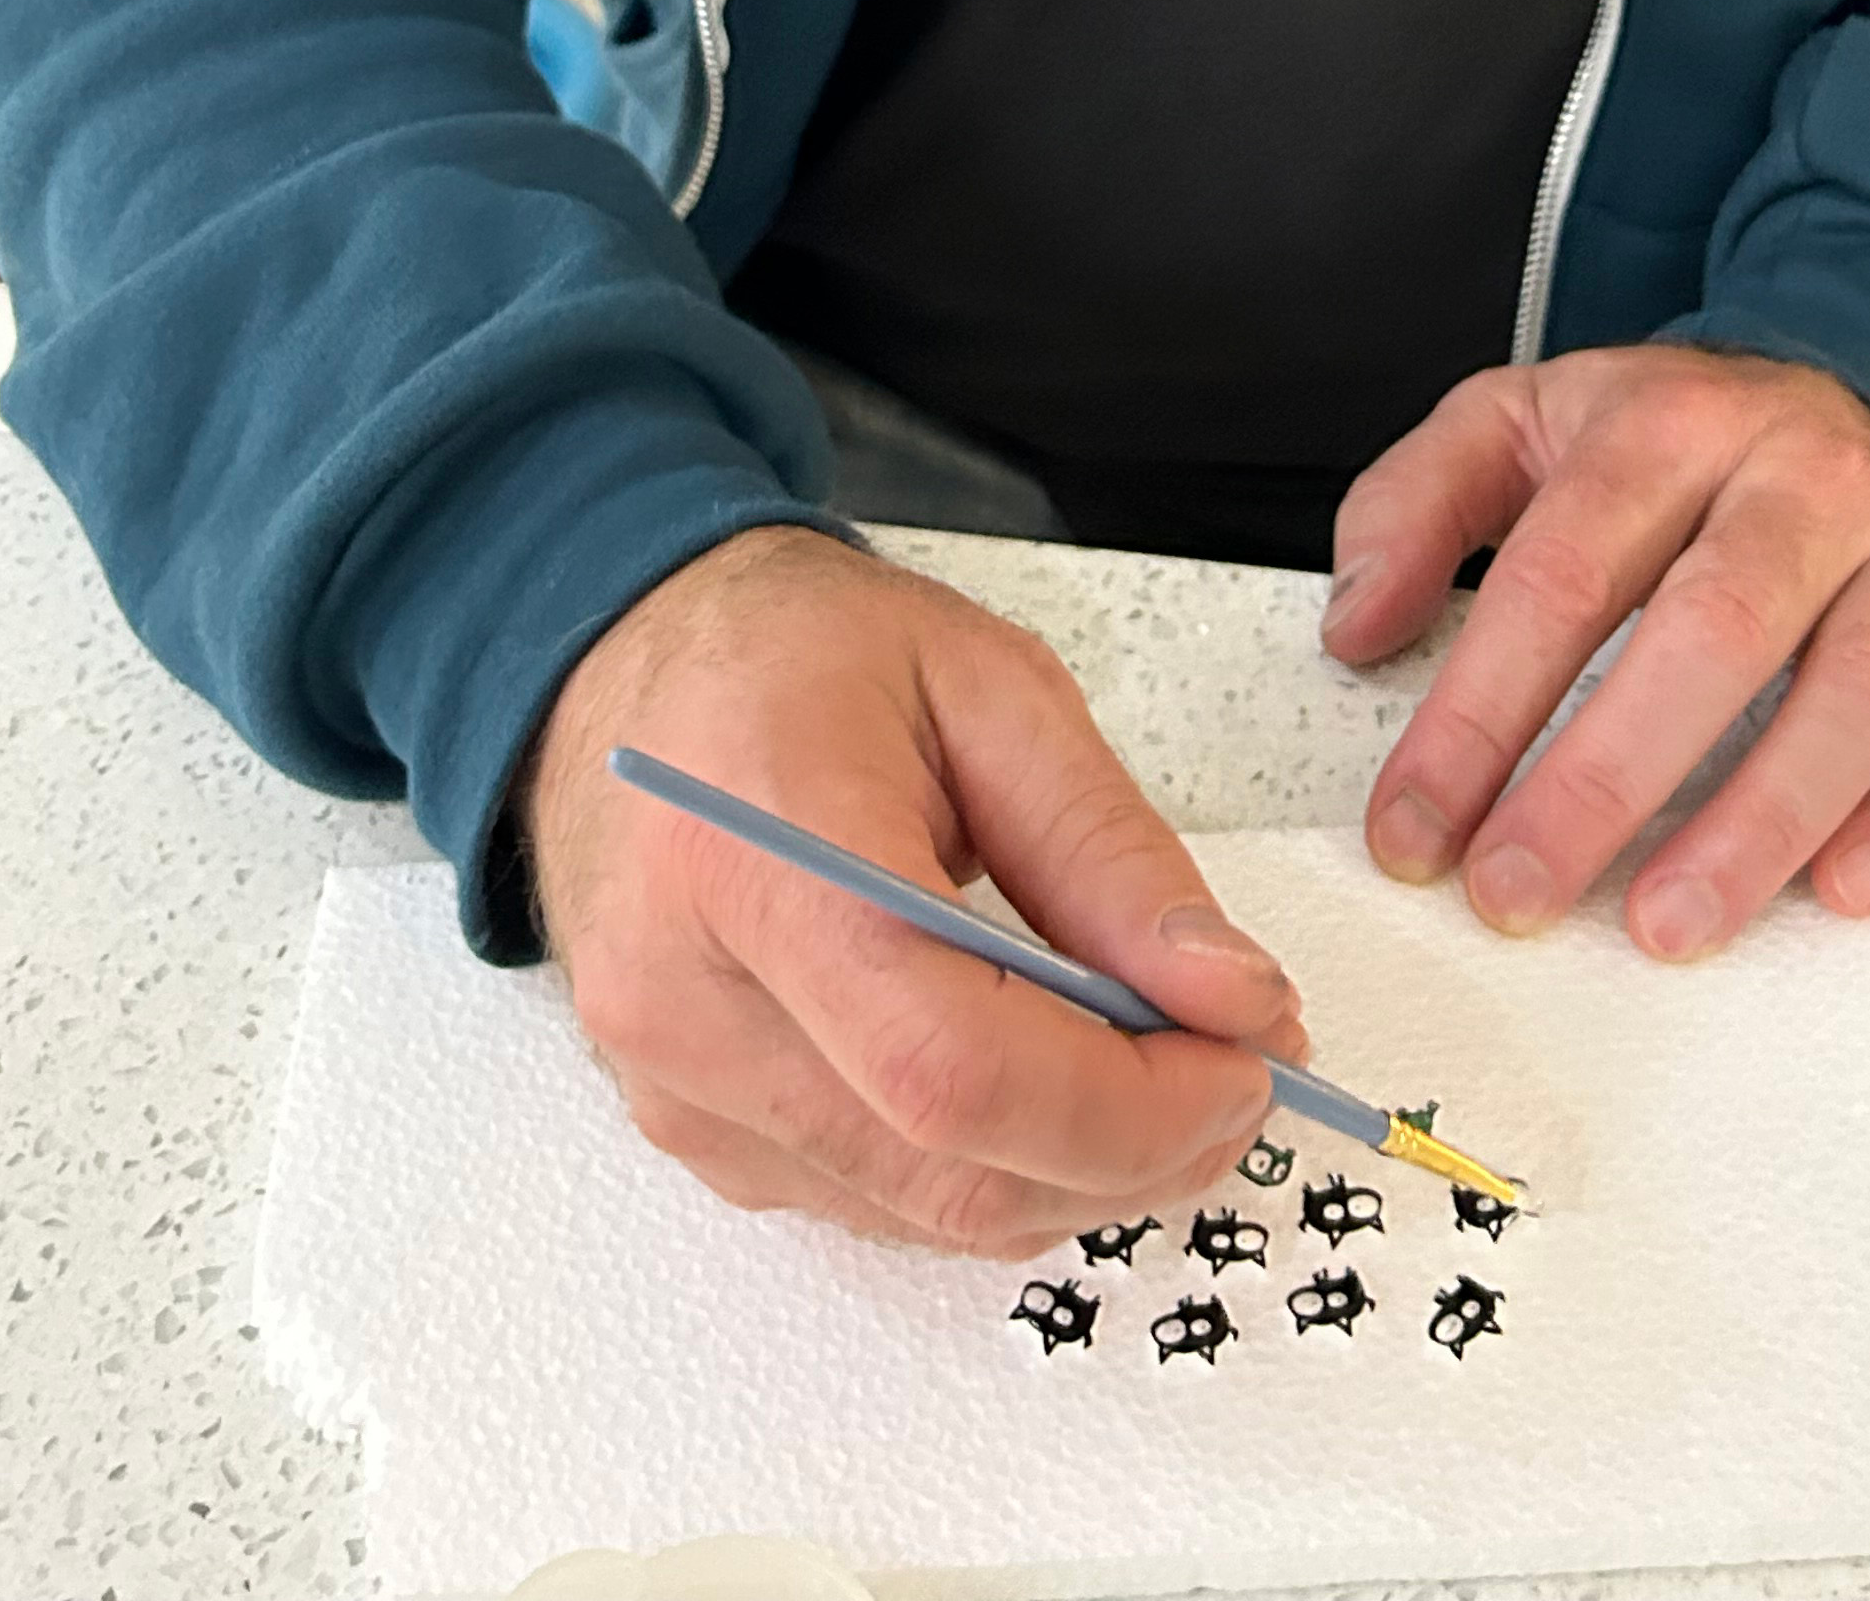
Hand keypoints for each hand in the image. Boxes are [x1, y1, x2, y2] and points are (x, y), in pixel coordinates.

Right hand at [523, 525, 1307, 1253]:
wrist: (627, 660)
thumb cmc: (798, 656)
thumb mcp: (992, 689)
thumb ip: (1112, 854)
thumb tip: (1232, 1001)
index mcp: (755, 855)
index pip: (950, 1068)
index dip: (1126, 1105)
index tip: (1243, 1065)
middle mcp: (685, 998)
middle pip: (942, 1167)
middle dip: (1129, 1151)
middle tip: (1233, 1072)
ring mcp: (672, 1083)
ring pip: (918, 1214)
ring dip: (1070, 1173)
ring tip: (1155, 1069)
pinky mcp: (685, 1130)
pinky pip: (869, 1203)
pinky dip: (985, 1167)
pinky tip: (1041, 1081)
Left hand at [1320, 348, 1869, 958]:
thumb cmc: (1684, 438)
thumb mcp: (1528, 420)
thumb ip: (1418, 505)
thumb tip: (1354, 629)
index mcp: (1673, 416)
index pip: (1564, 571)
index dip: (1479, 712)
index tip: (1414, 833)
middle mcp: (1811, 464)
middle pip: (1713, 625)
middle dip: (1603, 777)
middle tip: (1519, 896)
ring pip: (1860, 680)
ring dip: (1762, 817)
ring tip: (1666, 925)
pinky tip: (1845, 892)